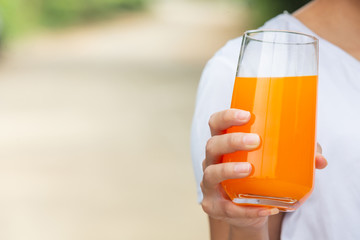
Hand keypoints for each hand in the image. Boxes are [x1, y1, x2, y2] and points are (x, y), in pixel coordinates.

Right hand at [200, 109, 326, 230]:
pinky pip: (227, 208)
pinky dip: (246, 209)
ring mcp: (210, 184)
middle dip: (232, 140)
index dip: (226, 116)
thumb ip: (296, 157)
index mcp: (224, 144)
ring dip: (229, 170)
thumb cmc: (258, 178)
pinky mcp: (214, 206)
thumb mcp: (273, 164)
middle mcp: (212, 161)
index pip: (216, 123)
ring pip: (212, 173)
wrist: (249, 211)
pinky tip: (265, 208)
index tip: (246, 115)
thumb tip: (319, 159)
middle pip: (212, 145)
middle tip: (255, 141)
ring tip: (248, 170)